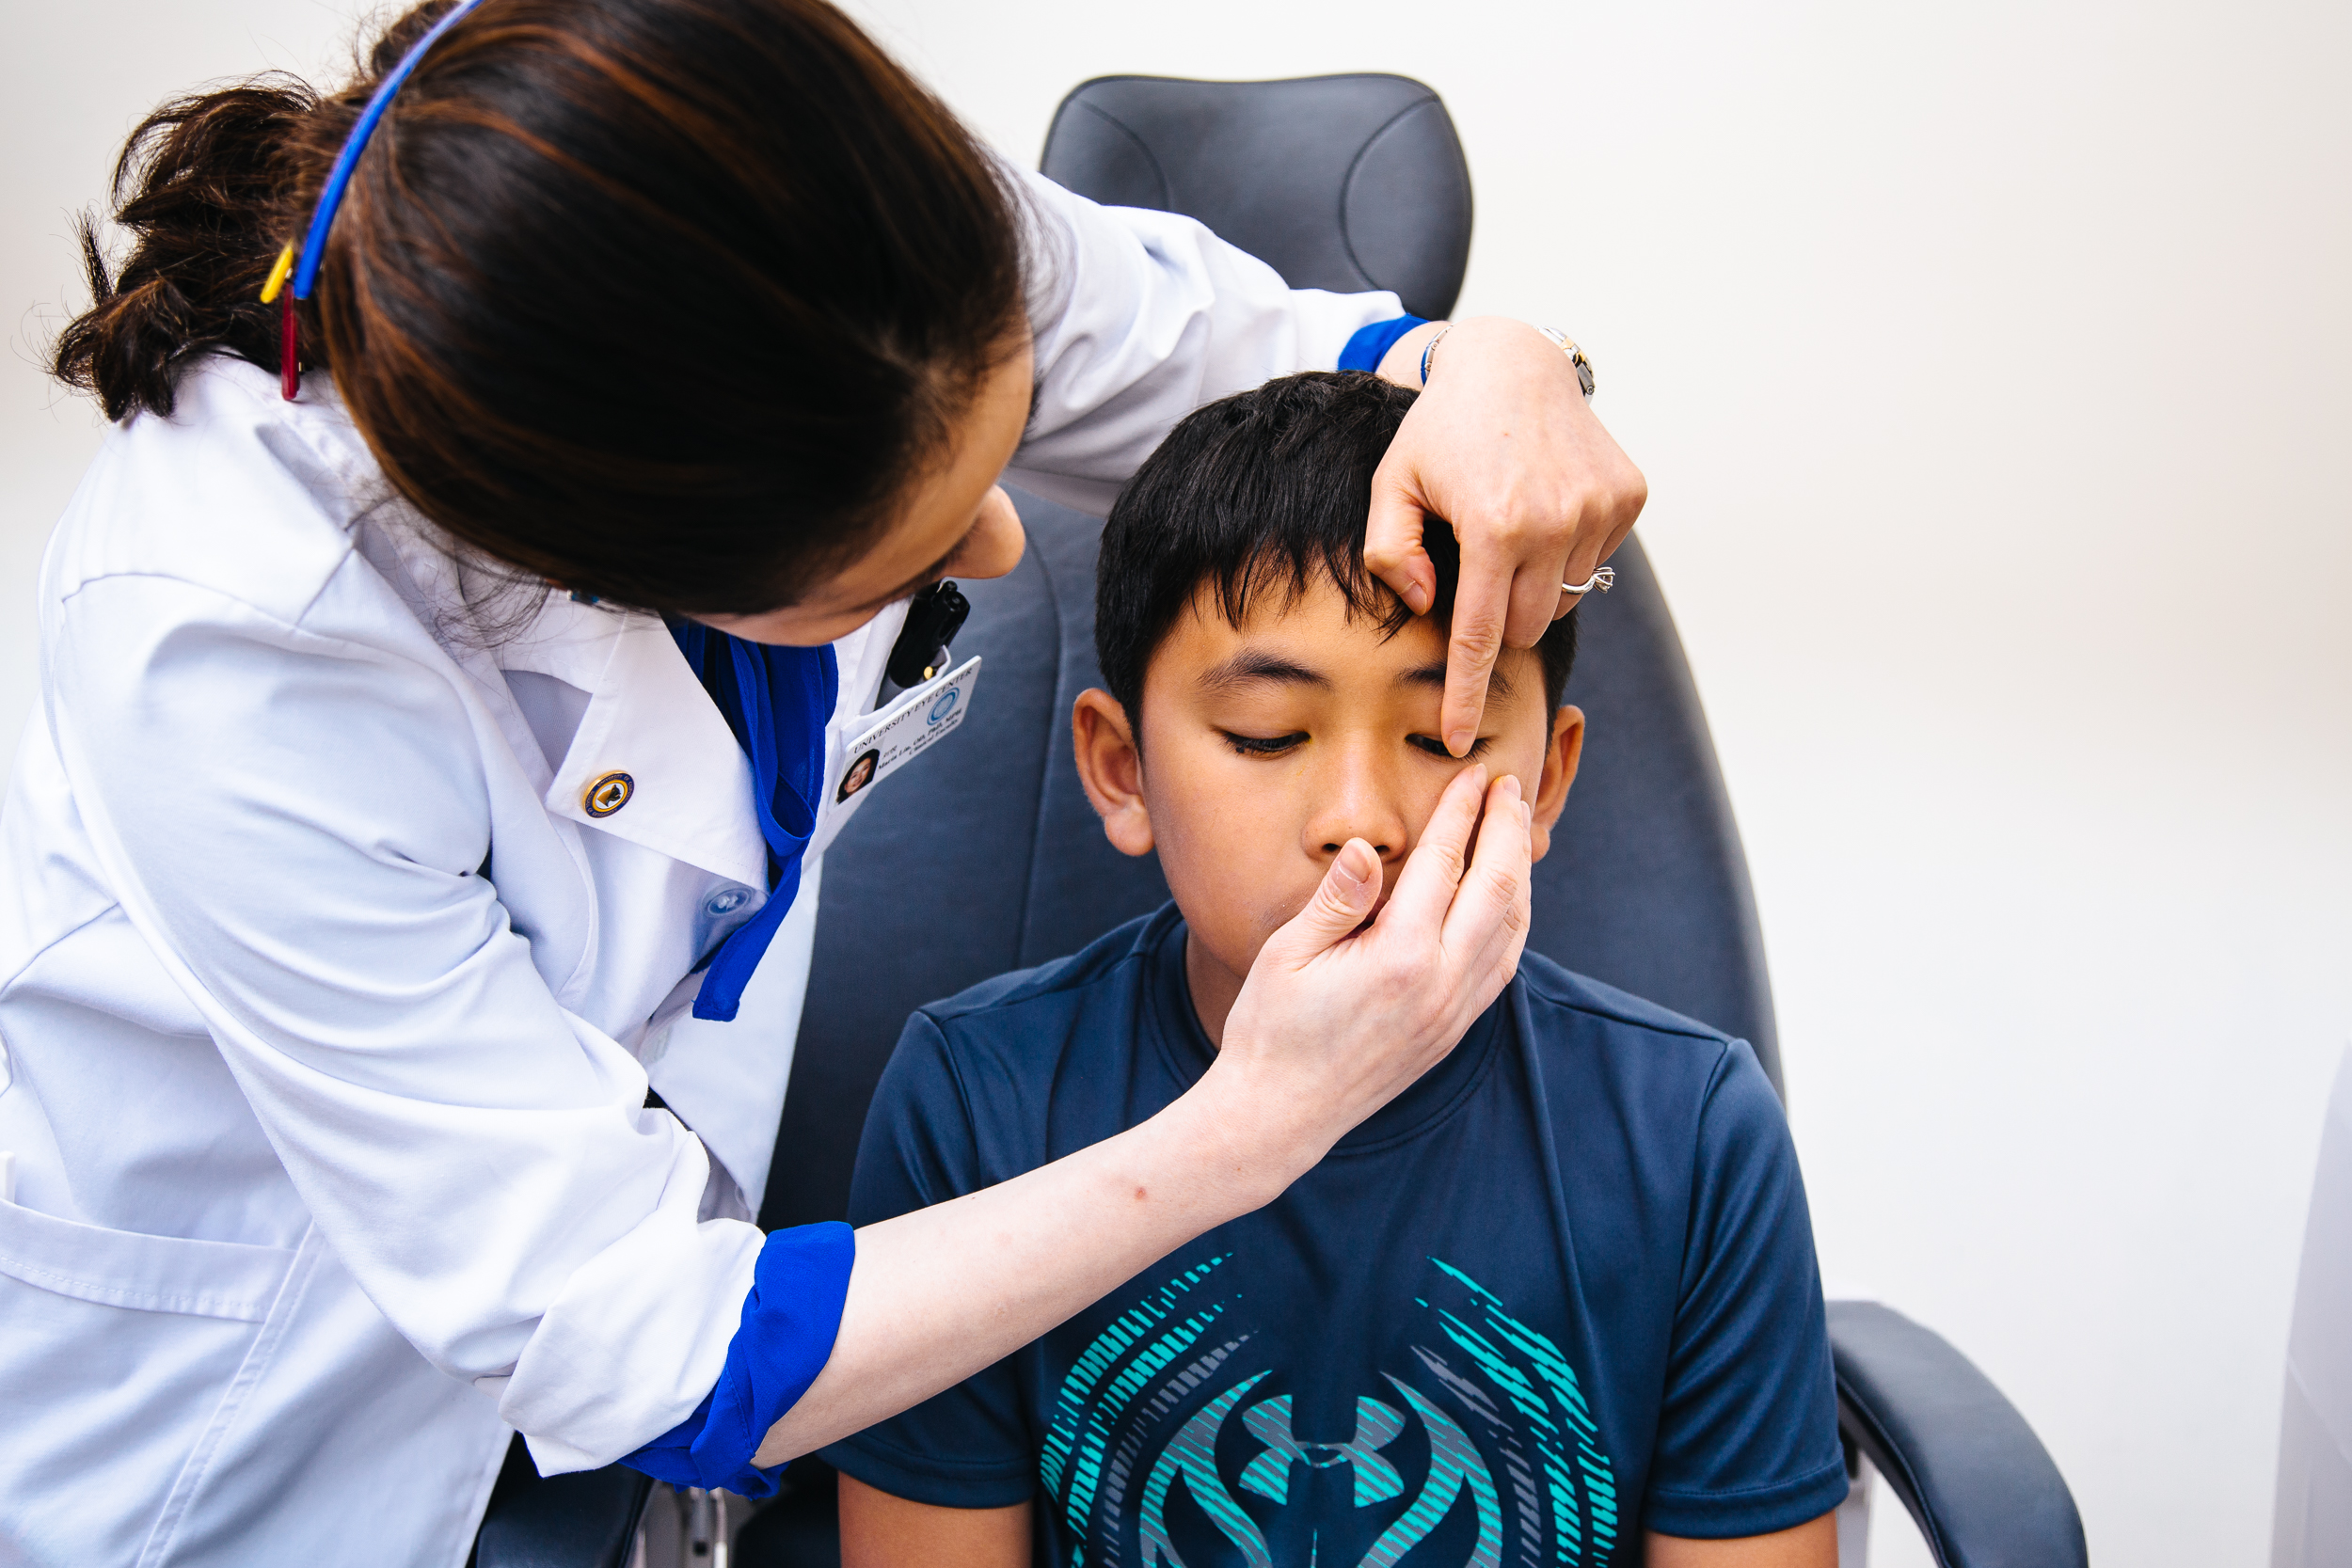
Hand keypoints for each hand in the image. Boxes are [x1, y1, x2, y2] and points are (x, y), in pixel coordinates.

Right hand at [1202, 764, 1531, 1189]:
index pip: (1445, 864)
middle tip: (1509, 785)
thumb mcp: (1287, 954)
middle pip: (1497, 889)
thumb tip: (1366, 846)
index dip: (1462, 812)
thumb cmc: (1270, 1030)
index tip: (1474, 774)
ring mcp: (1453, 1013)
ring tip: (1515, 829)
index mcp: (1399, 958)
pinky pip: (1502, 965)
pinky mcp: (1453, 1032)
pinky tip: (1507, 898)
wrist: (1280, 1115)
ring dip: (1520, 872)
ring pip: (1512, 928)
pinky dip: (1514, 921)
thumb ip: (1335, 898)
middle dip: (1507, 830)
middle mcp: (1440, 985)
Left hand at [1367, 316, 1647, 756]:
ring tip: (1509, 529)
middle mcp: (1555, 521)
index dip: (1467, 694)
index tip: (1459, 741)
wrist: (1513, 364)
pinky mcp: (1628, 496)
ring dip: (1534, 585)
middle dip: (1500, 617)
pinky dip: (1567, 553)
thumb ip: (1390, 553)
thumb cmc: (1440, 431)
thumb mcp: (1392, 484)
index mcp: (1492, 525)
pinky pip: (1595, 562)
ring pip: (1563, 598)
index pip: (1480, 636)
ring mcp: (1600, 509)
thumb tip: (1428, 605)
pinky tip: (1545, 507)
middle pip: (1527, 625)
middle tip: (1477, 568)